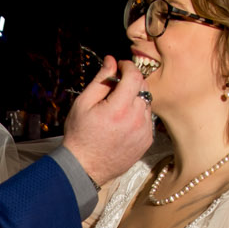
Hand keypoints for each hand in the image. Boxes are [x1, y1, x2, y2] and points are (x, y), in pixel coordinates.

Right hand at [61, 57, 156, 185]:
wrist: (85, 167)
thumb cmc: (80, 135)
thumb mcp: (83, 103)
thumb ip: (100, 80)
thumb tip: (111, 60)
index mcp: (119, 108)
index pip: (134, 76)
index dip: (128, 66)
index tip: (120, 66)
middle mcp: (136, 119)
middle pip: (143, 87)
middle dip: (132, 81)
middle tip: (117, 86)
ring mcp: (144, 131)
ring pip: (147, 103)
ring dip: (136, 98)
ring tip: (118, 107)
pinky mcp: (147, 140)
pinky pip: (148, 118)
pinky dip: (139, 114)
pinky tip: (123, 121)